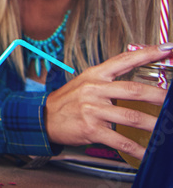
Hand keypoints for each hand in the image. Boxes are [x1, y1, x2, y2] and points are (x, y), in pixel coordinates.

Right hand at [45, 44, 172, 159]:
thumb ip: (108, 82)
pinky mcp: (91, 129)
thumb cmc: (67, 102)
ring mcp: (93, 110)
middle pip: (133, 90)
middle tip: (172, 100)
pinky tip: (146, 152)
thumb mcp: (84, 83)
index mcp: (94, 75)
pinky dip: (137, 148)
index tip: (167, 49)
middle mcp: (94, 90)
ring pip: (131, 117)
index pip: (124, 60)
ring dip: (154, 124)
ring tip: (166, 129)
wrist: (43, 118)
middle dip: (159, 96)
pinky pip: (120, 139)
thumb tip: (136, 86)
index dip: (147, 54)